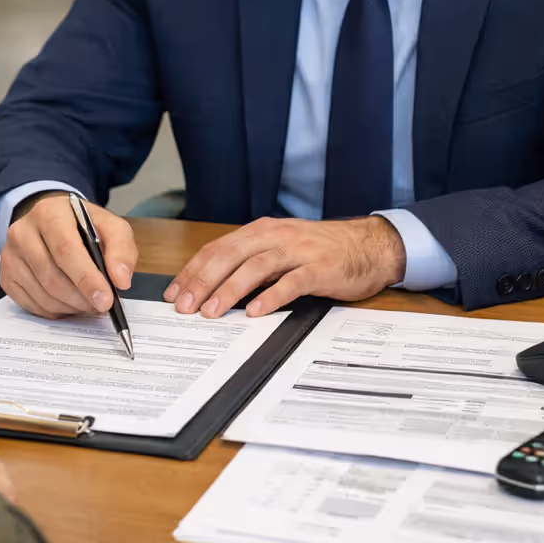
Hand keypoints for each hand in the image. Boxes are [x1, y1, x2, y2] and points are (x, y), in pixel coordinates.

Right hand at [0, 191, 137, 318]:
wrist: (50, 221)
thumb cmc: (81, 225)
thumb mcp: (109, 226)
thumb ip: (121, 249)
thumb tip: (121, 280)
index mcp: (49, 213)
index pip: (66, 250)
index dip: (86, 279)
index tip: (106, 299)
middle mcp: (22, 232)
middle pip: (52, 276)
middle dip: (81, 298)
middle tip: (101, 306)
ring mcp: (10, 255)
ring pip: (42, 295)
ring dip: (71, 307)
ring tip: (88, 302)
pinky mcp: (6, 276)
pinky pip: (31, 305)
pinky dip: (55, 311)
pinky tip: (69, 302)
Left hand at [165, 215, 405, 317]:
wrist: (369, 245)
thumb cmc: (321, 251)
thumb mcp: (281, 249)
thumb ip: (251, 262)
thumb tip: (212, 286)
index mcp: (262, 231)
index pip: (218, 249)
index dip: (193, 271)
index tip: (174, 293)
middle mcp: (276, 236)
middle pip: (231, 256)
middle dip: (203, 281)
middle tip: (184, 306)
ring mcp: (298, 251)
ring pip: (255, 267)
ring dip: (230, 290)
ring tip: (211, 311)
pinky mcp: (319, 269)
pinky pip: (291, 282)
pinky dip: (272, 296)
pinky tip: (256, 311)